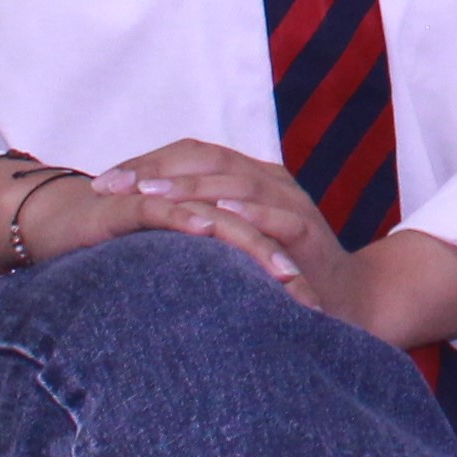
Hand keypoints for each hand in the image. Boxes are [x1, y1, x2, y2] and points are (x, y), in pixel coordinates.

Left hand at [86, 141, 456, 348]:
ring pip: (238, 182)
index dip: (146, 163)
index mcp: (250, 179)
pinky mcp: (308, 235)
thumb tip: (133, 230)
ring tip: (148, 195)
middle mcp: (272, 183)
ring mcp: (292, 206)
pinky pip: (276, 217)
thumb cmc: (282, 276)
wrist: (354, 302)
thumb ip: (198, 228)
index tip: (102, 182)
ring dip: (192, 186)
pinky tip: (212, 215)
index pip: (192, 154)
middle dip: (155, 171)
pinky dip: (244, 213)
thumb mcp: (233, 245)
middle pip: (208, 159)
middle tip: (109, 185)